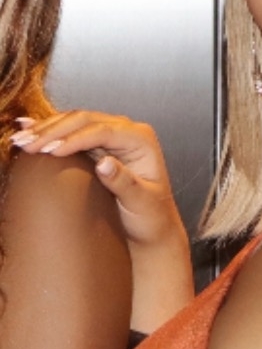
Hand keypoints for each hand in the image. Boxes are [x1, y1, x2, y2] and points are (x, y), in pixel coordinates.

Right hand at [10, 111, 194, 328]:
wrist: (152, 227)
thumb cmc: (151, 217)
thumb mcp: (141, 203)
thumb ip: (124, 182)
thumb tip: (104, 162)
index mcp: (141, 140)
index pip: (103, 131)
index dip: (74, 138)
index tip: (51, 150)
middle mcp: (128, 132)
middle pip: (85, 120)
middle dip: (54, 131)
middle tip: (27, 144)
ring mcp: (113, 136)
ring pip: (75, 122)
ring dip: (47, 129)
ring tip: (22, 139)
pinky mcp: (100, 144)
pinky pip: (72, 131)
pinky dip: (51, 132)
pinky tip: (31, 130)